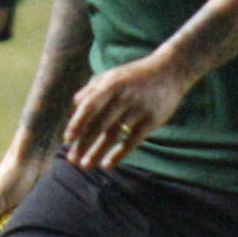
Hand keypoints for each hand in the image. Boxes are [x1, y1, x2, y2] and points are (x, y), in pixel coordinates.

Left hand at [60, 48, 190, 169]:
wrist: (171, 70)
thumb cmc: (135, 75)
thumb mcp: (113, 75)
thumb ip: (92, 89)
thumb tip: (75, 105)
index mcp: (111, 84)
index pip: (90, 106)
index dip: (77, 123)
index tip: (67, 140)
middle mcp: (124, 96)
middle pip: (100, 124)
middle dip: (84, 144)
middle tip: (72, 160)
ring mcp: (139, 108)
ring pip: (114, 135)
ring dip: (98, 152)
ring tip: (85, 166)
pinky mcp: (153, 120)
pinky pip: (133, 140)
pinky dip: (119, 154)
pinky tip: (107, 164)